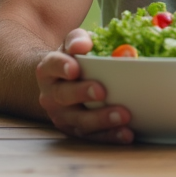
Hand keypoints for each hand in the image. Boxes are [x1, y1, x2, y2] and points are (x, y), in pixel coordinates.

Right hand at [35, 28, 132, 143]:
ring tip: (124, 115)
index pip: (52, 66)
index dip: (62, 67)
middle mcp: (50, 96)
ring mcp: (62, 116)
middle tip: (102, 91)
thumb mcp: (72, 44)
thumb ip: (77, 40)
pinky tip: (126, 133)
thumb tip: (85, 44)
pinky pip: (92, 137)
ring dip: (102, 120)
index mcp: (48, 70)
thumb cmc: (72, 59)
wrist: (58, 83)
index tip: (75, 69)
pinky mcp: (75, 131)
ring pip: (79, 121)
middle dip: (83, 94)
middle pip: (64, 96)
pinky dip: (110, 136)